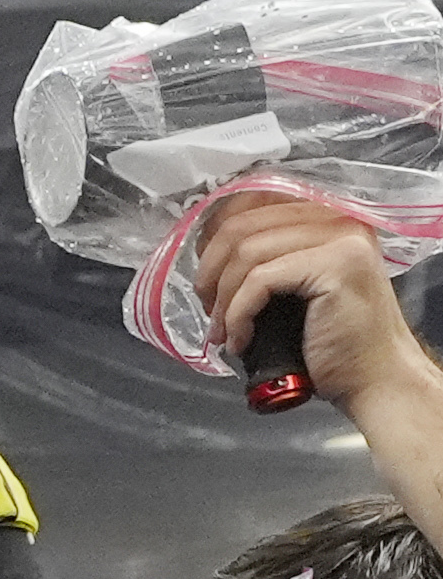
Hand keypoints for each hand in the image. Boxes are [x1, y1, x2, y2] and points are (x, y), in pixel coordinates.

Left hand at [196, 193, 440, 418]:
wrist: (374, 376)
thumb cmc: (330, 342)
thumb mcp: (290, 290)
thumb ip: (264, 261)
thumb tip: (206, 252)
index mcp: (326, 217)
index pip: (254, 202)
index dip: (214, 239)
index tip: (204, 279)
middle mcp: (338, 218)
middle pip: (243, 225)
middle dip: (210, 272)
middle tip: (207, 310)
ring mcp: (341, 238)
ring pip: (246, 252)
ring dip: (221, 299)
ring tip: (222, 333)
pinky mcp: (336, 265)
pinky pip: (259, 281)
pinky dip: (237, 315)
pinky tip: (241, 341)